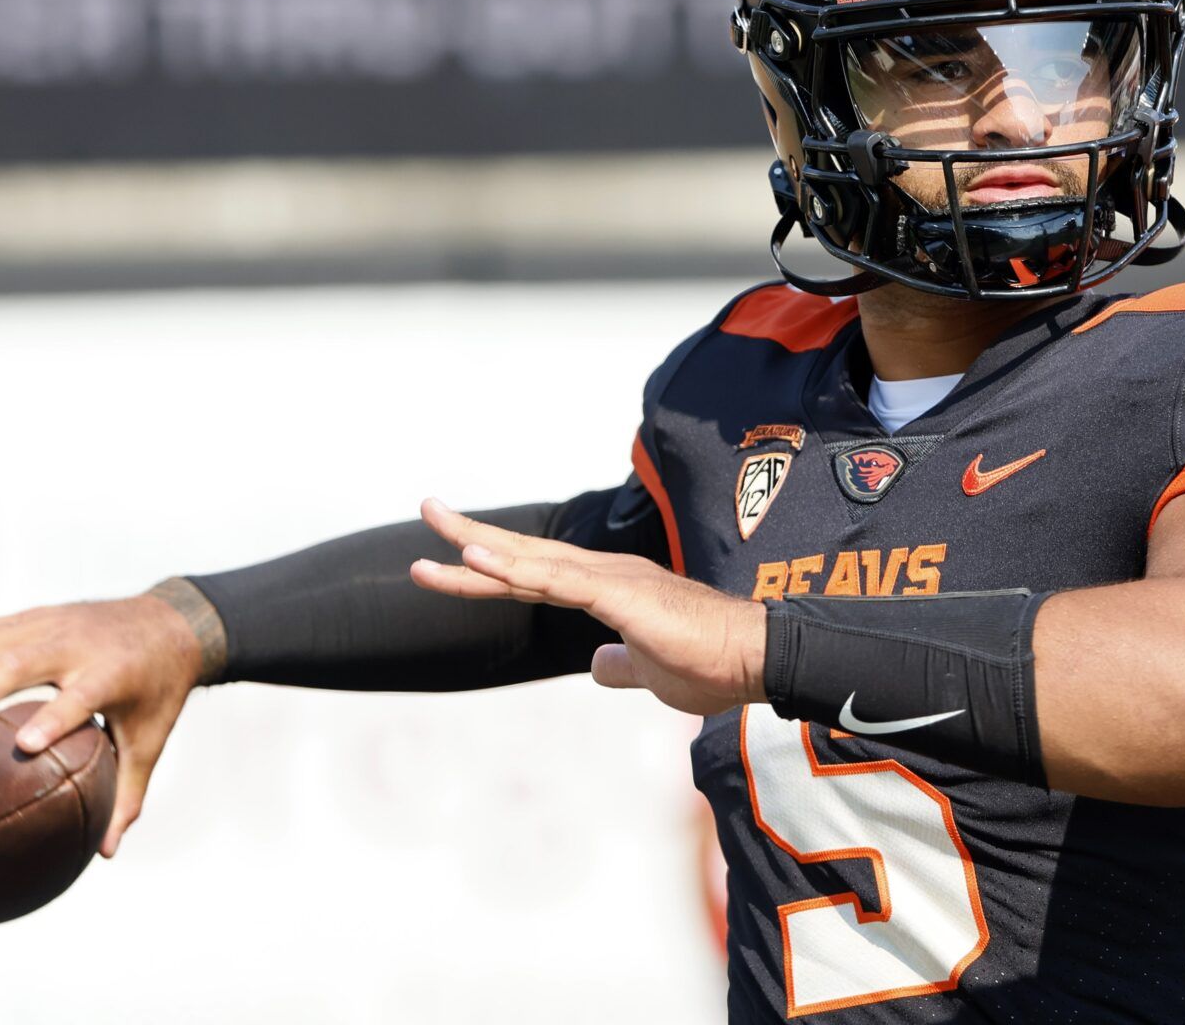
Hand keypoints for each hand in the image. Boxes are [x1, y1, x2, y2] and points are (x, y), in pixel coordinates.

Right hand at [0, 590, 206, 857]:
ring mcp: (44, 624)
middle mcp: (72, 644)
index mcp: (110, 673)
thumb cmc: (157, 691)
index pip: (80, 696)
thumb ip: (128, 793)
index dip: (55, 717)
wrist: (168, 621)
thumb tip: (107, 854)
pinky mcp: (24, 617)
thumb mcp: (150, 740)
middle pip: (18, 663)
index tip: (25, 746)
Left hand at [409, 498, 767, 716]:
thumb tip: (597, 666)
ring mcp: (611, 580)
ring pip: (533, 560)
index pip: (534, 577)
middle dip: (470, 536)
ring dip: (481, 546)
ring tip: (436, 526)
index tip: (444, 561)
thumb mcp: (650, 673)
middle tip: (427, 510)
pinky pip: (558, 581)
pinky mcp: (621, 595)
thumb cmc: (713, 665)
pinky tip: (479, 559)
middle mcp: (603, 575)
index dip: (488, 570)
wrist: (757, 661)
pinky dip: (515, 568)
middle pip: (524, 554)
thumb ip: (620, 665)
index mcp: (607, 590)